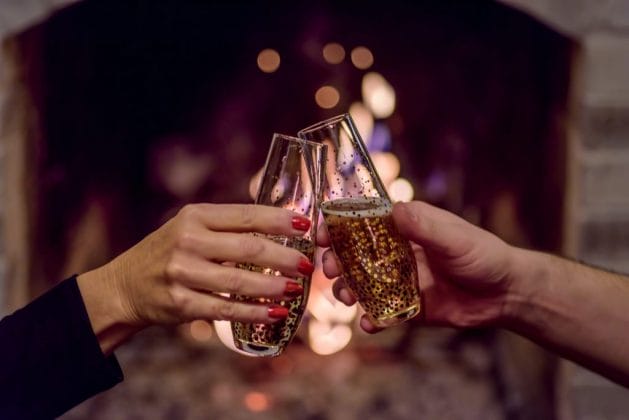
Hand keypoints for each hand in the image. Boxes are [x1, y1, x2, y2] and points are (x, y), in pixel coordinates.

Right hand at [78, 203, 313, 352]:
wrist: (124, 286)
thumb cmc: (168, 253)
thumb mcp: (190, 228)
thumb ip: (228, 226)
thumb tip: (280, 225)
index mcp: (195, 216)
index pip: (246, 215)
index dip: (279, 220)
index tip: (305, 225)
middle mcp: (188, 241)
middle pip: (249, 248)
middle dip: (284, 257)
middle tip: (307, 264)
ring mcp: (182, 273)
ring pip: (240, 282)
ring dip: (274, 287)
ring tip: (297, 289)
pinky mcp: (181, 303)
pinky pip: (226, 309)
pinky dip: (255, 313)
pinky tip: (275, 313)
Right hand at [318, 201, 515, 332]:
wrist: (506, 293)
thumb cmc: (483, 254)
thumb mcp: (454, 237)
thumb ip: (423, 226)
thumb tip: (393, 212)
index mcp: (405, 228)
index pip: (364, 223)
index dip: (339, 227)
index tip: (322, 234)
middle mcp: (397, 253)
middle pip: (356, 256)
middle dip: (338, 262)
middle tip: (330, 269)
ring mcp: (400, 281)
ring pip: (364, 285)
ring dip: (349, 290)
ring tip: (345, 297)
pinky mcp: (408, 307)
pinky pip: (383, 313)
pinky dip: (372, 319)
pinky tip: (368, 323)